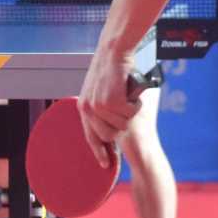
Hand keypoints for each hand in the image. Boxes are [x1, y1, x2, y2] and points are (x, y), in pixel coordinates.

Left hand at [77, 46, 141, 168]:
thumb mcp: (101, 89)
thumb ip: (102, 106)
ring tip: (126, 93)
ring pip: (122, 126)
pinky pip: (130, 114)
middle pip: (109, 135)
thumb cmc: (111, 67)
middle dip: (122, 126)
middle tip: (127, 111)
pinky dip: (135, 104)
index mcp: (83, 106)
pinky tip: (129, 89)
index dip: (99, 151)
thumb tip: (111, 126)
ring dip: (129, 112)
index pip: (90, 136)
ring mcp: (98, 106)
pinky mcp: (110, 102)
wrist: (112, 51)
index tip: (106, 166)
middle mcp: (87, 109)